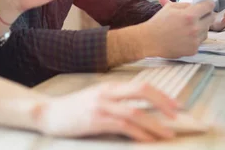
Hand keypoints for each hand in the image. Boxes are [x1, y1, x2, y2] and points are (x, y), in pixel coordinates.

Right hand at [36, 82, 178, 141]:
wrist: (47, 113)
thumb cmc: (73, 109)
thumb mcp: (96, 99)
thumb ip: (116, 102)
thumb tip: (142, 113)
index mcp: (109, 86)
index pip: (141, 85)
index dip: (161, 95)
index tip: (176, 106)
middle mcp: (107, 92)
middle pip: (141, 91)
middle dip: (162, 103)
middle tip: (177, 116)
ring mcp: (100, 106)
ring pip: (135, 112)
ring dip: (154, 124)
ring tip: (167, 134)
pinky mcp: (94, 120)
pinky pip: (122, 126)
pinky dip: (138, 133)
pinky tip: (148, 140)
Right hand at [139, 0, 214, 57]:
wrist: (150, 40)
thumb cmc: (158, 22)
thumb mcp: (170, 8)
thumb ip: (184, 4)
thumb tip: (194, 2)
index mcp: (190, 15)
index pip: (209, 6)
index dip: (208, 3)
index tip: (206, 4)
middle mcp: (195, 28)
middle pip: (211, 18)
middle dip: (206, 15)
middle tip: (198, 15)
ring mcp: (195, 40)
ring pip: (206, 31)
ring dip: (201, 27)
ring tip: (188, 28)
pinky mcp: (193, 50)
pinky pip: (200, 41)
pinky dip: (195, 38)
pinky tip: (184, 37)